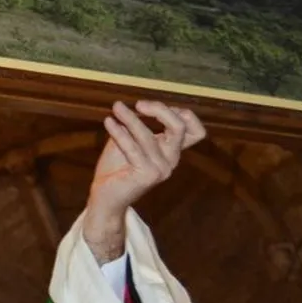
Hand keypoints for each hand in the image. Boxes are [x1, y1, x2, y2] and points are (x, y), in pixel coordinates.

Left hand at [82, 100, 205, 262]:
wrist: (105, 198)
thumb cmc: (116, 167)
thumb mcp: (129, 141)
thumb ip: (137, 125)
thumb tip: (138, 105)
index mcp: (172, 151)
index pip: (196, 131)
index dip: (181, 113)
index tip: (154, 106)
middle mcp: (171, 160)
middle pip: (180, 127)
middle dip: (161, 110)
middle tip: (139, 104)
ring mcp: (161, 169)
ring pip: (149, 135)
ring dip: (130, 118)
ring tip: (116, 107)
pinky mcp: (146, 175)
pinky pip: (132, 147)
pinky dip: (119, 131)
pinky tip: (108, 122)